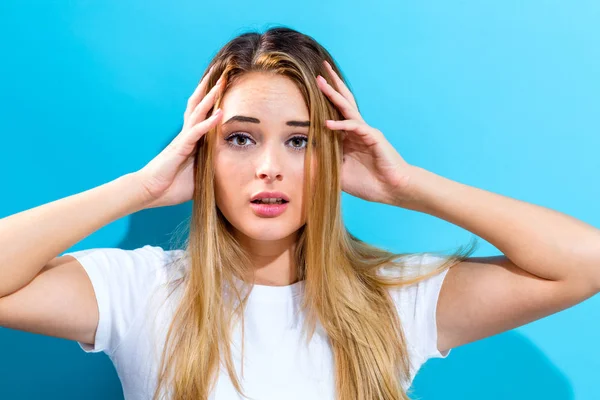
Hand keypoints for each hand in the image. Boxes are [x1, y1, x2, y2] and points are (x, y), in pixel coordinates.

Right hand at [135, 66, 224, 207]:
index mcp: (190, 141)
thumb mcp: (198, 177)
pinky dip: (208, 123)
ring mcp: (183, 140)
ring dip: (210, 98)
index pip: (202, 116)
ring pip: (197, 113)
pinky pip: (196, 132)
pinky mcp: (180, 148)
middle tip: (223, 75)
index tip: (223, 88)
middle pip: (199, 107)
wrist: (150, 193)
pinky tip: (219, 114)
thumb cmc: (172, 186)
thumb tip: (228, 172)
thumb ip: (211, 169)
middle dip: (211, 91)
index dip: (211, 102)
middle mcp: (186, 136)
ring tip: (221, 83)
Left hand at [317, 60, 414, 205]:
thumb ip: (325, 164)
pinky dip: (341, 125)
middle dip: (331, 87)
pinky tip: (328, 123)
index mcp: (349, 138)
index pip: (335, 115)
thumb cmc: (369, 183)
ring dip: (334, 95)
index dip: (324, 102)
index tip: (309, 89)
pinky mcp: (374, 137)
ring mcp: (366, 132)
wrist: (391, 189)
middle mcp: (357, 131)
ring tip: (321, 82)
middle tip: (319, 72)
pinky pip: (355, 127)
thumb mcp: (339, 173)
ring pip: (348, 109)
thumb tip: (305, 160)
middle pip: (343, 103)